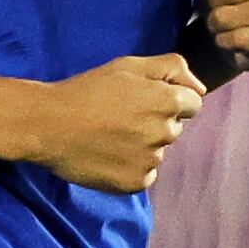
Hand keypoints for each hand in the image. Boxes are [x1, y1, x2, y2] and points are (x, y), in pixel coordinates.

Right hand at [8, 54, 203, 194]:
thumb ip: (172, 68)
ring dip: (143, 145)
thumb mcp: (129, 65)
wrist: (49, 125)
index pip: (193, 104)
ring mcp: (151, 161)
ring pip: (159, 152)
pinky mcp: (135, 183)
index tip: (146, 100)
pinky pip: (145, 174)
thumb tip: (199, 88)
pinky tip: (109, 154)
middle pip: (175, 128)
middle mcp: (165, 134)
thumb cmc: (88, 90)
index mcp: (168, 102)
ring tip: (111, 136)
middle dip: (157, 121)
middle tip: (123, 116)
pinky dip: (132, 166)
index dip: (171, 99)